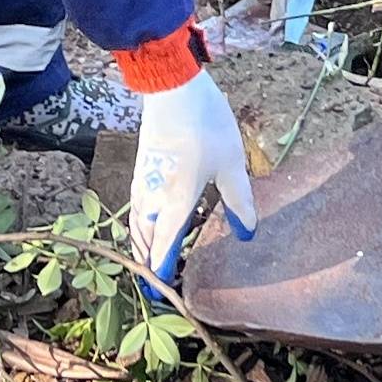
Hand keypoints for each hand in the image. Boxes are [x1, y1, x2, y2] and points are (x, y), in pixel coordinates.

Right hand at [128, 69, 257, 290]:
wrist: (171, 87)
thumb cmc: (204, 126)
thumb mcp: (231, 165)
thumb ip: (239, 201)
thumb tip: (246, 233)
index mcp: (174, 203)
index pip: (164, 249)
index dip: (163, 273)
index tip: (165, 294)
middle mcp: (153, 197)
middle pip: (144, 240)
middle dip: (148, 263)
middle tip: (156, 283)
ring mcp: (143, 181)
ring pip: (136, 223)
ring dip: (142, 244)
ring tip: (148, 258)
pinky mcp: (141, 166)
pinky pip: (136, 206)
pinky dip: (139, 223)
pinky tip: (148, 220)